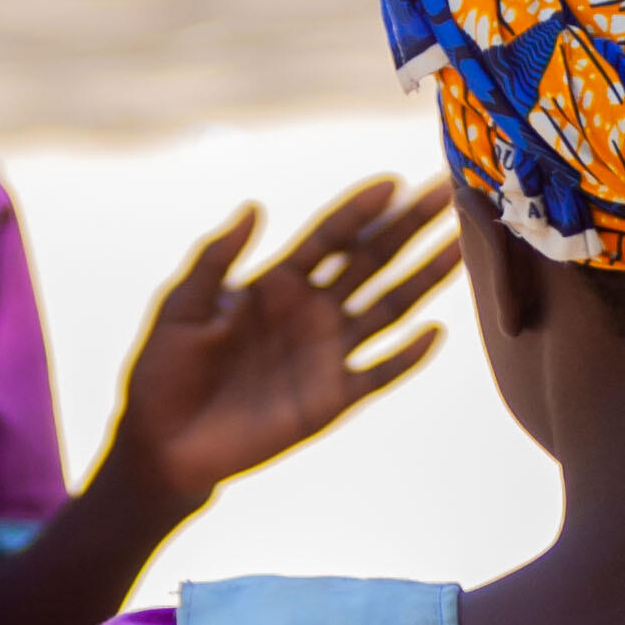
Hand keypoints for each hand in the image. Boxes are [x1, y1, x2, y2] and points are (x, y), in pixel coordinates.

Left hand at [108, 178, 460, 512]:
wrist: (164, 443)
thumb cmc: (164, 368)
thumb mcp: (181, 305)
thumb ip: (216, 258)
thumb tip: (253, 207)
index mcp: (277, 282)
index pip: (329, 237)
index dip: (359, 209)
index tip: (393, 182)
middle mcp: (312, 310)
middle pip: (371, 260)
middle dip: (408, 226)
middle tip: (446, 193)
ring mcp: (326, 353)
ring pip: (387, 308)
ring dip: (423, 278)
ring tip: (460, 248)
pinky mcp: (331, 399)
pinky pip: (379, 373)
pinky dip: (407, 356)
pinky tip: (435, 332)